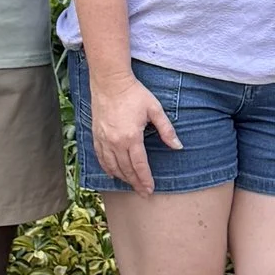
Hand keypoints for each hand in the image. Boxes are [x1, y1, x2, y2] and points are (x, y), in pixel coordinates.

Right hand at [88, 68, 181, 195]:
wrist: (110, 81)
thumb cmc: (134, 93)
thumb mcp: (155, 109)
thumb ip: (167, 130)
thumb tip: (178, 146)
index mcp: (131, 137)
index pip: (140, 165)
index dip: (145, 179)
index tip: (150, 189)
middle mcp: (115, 142)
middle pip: (126, 169)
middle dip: (135, 183)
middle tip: (143, 193)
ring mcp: (104, 140)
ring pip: (112, 166)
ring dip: (122, 178)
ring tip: (131, 185)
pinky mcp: (96, 135)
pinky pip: (101, 157)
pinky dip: (107, 168)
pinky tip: (112, 174)